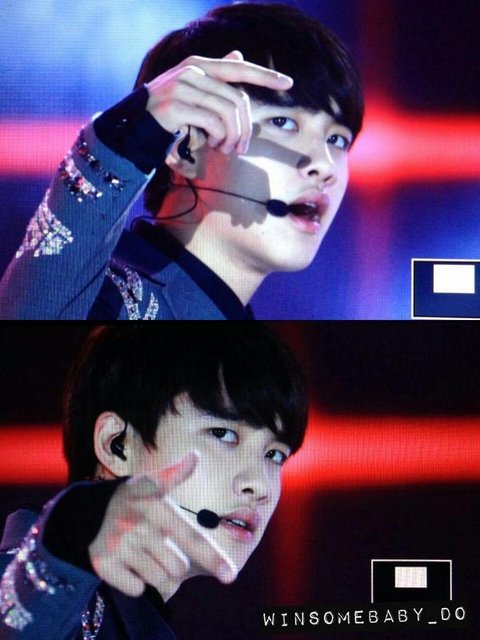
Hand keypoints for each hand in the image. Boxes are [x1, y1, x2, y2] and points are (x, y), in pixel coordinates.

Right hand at [88, 452, 236, 597]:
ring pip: (159, 581)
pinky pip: (136, 589)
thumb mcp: (153, 483)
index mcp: (157, 506)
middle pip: (178, 567)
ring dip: (156, 573)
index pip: (191, 537)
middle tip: (159, 545)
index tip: (231, 576)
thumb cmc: (134, 500)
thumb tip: (194, 456)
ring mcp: (119, 545)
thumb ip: (176, 474)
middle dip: (175, 563)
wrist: (90, 511)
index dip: (212, 557)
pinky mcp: (104, 564)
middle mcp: (138, 525)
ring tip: (145, 553)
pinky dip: (135, 582)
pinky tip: (128, 562)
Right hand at [145, 50, 292, 154]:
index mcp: (199, 66)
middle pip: (237, 98)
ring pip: (228, 112)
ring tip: (226, 149)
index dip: (264, 76)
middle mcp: (191, 72)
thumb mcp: (194, 93)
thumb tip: (237, 56)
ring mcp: (181, 87)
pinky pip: (212, 122)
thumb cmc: (167, 114)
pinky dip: (219, 138)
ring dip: (232, 136)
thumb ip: (216, 79)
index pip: (238, 68)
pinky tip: (214, 146)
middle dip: (245, 127)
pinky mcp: (175, 107)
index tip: (288, 83)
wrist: (133, 127)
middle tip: (241, 148)